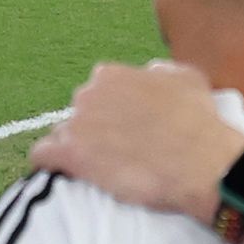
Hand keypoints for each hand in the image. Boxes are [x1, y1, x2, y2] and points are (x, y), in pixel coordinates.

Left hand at [31, 59, 243, 219]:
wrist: (201, 163)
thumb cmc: (198, 121)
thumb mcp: (186, 77)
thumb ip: (158, 71)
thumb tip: (148, 72)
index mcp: (111, 75)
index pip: (98, 90)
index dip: (111, 110)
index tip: (125, 127)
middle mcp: (88, 93)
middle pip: (79, 112)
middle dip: (93, 128)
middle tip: (117, 150)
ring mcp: (77, 124)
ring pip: (62, 134)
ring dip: (76, 147)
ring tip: (99, 167)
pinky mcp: (71, 155)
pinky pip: (42, 155)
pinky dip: (49, 163)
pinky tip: (65, 172)